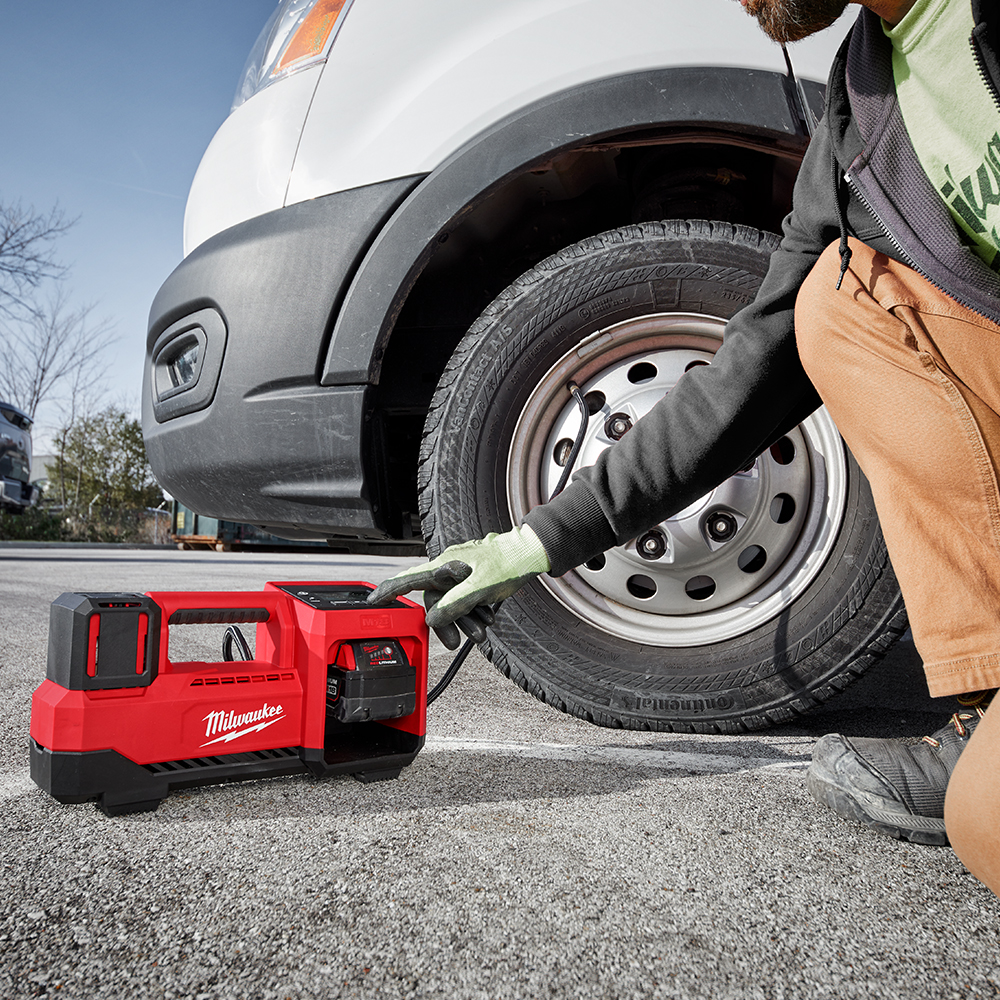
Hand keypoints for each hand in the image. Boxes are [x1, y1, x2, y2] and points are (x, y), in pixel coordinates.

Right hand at [367, 525, 550, 648]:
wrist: (531, 554)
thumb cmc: (508, 563)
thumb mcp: (480, 588)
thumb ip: (454, 604)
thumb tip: (433, 618)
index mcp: (445, 565)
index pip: (410, 579)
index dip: (388, 590)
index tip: (372, 600)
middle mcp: (449, 568)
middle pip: (434, 600)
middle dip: (445, 623)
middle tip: (453, 643)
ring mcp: (461, 573)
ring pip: (451, 603)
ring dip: (464, 620)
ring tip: (481, 633)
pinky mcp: (473, 578)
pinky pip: (465, 600)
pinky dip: (474, 612)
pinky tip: (487, 618)